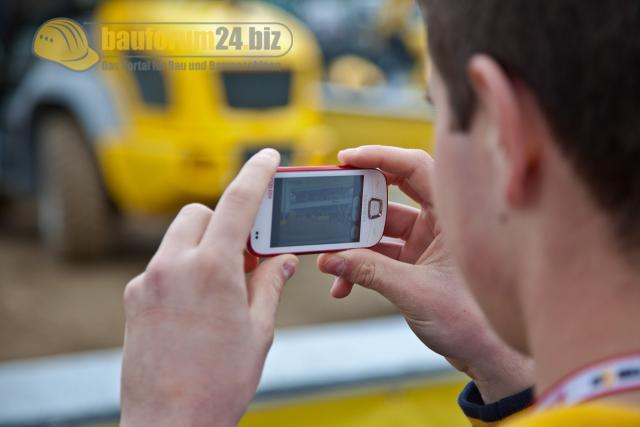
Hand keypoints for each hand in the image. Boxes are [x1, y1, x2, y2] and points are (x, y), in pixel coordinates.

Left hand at [120, 149, 298, 426]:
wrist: (170, 424)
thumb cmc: (219, 382)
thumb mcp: (258, 330)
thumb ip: (269, 284)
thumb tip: (281, 259)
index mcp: (212, 269)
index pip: (237, 203)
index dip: (256, 174)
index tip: (268, 157)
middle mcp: (173, 266)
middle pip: (200, 214)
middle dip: (225, 222)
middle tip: (247, 253)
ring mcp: (147, 282)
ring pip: (178, 238)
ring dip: (202, 245)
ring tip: (222, 283)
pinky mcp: (133, 299)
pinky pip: (161, 266)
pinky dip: (182, 269)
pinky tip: (195, 305)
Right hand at [317, 146, 533, 402]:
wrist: (488, 358)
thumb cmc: (472, 322)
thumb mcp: (414, 292)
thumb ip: (369, 271)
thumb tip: (331, 258)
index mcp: (450, 216)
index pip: (414, 167)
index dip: (379, 157)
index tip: (346, 159)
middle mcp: (438, 224)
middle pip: (390, 197)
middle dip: (356, 205)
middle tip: (329, 206)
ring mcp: (426, 244)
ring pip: (380, 230)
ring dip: (354, 245)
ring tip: (331, 258)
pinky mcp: (417, 265)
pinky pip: (382, 255)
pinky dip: (362, 266)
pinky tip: (343, 284)